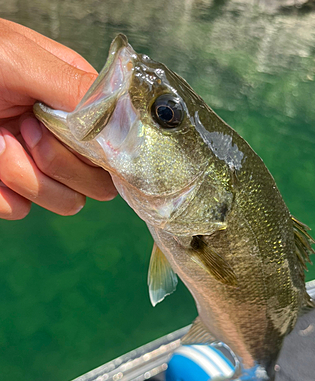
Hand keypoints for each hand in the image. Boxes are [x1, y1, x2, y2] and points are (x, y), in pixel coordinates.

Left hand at [0, 19, 116, 219]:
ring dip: (24, 175)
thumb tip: (124, 123)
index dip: (96, 150)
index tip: (54, 128)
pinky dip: (0, 190)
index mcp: (80, 104)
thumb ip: (75, 88)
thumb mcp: (21, 59)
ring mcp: (43, 168)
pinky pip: (21, 209)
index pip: (118, 146)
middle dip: (56, 161)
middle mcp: (68, 139)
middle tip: (23, 129)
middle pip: (98, 183)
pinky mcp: (16, 190)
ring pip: (66, 202)